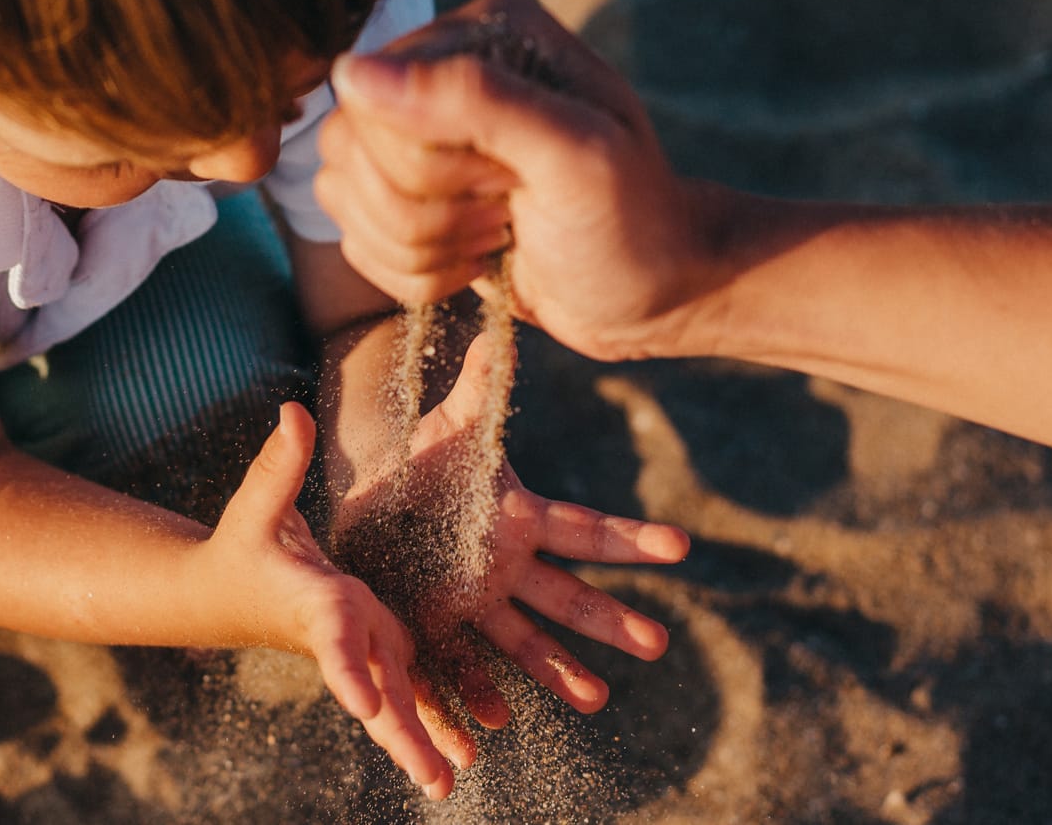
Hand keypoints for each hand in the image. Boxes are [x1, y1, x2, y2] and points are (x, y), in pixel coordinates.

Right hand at [204, 401, 458, 798]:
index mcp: (316, 602)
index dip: (350, 669)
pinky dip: (428, 723)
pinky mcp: (374, 647)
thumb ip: (278, 464)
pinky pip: (404, 692)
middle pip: (374, 690)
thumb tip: (290, 412)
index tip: (366, 706)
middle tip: (436, 781)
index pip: (333, 639)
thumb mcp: (258, 503)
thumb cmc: (241, 544)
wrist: (223, 593)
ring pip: (395, 700)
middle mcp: (342, 634)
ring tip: (451, 782)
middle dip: (403, 733)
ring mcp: (359, 647)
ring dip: (422, 740)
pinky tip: (461, 755)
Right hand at [316, 0, 732, 361]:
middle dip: (427, 210)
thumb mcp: (574, 154)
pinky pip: (353, 239)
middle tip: (506, 211)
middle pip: (349, 148)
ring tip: (495, 235)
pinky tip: (477, 260)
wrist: (654, 293)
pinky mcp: (405, 197)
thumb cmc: (631, 221)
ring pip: (342, 196)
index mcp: (481, 32)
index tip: (509, 181)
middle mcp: (438, 70)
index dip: (429, 162)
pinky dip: (415, 273)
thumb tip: (354, 73)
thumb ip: (475, 98)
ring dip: (420, 247)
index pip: (374, 98)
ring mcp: (415, 135)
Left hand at [332, 334, 690, 732]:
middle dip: (610, 621)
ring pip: (522, 642)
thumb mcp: (449, 426)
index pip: (585, 530)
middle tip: (658, 644)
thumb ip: (481, 388)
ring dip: (558, 672)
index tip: (682, 547)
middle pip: (568, 597)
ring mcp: (473, 603)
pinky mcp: (432, 626)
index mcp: (519, 521)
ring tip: (595, 700)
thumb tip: (502, 328)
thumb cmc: (421, 463)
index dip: (632, 539)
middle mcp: (507, 569)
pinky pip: (459, 666)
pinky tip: (495, 722)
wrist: (369, 504)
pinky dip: (476, 695)